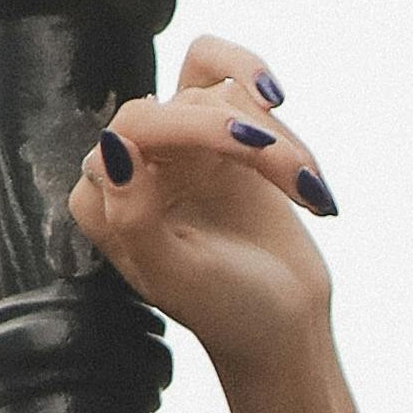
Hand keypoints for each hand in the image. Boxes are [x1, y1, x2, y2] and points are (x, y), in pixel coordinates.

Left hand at [65, 35, 340, 379]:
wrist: (284, 324)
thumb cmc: (226, 310)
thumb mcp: (177, 277)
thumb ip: (133, 217)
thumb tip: (111, 143)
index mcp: (104, 200)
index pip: (132, 126)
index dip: (192, 126)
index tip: (253, 147)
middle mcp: (133, 165)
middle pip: (180, 103)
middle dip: (246, 137)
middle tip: (300, 179)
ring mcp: (178, 147)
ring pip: (219, 93)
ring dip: (276, 140)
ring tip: (308, 187)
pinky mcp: (221, 135)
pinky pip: (242, 88)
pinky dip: (284, 128)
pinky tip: (306, 172)